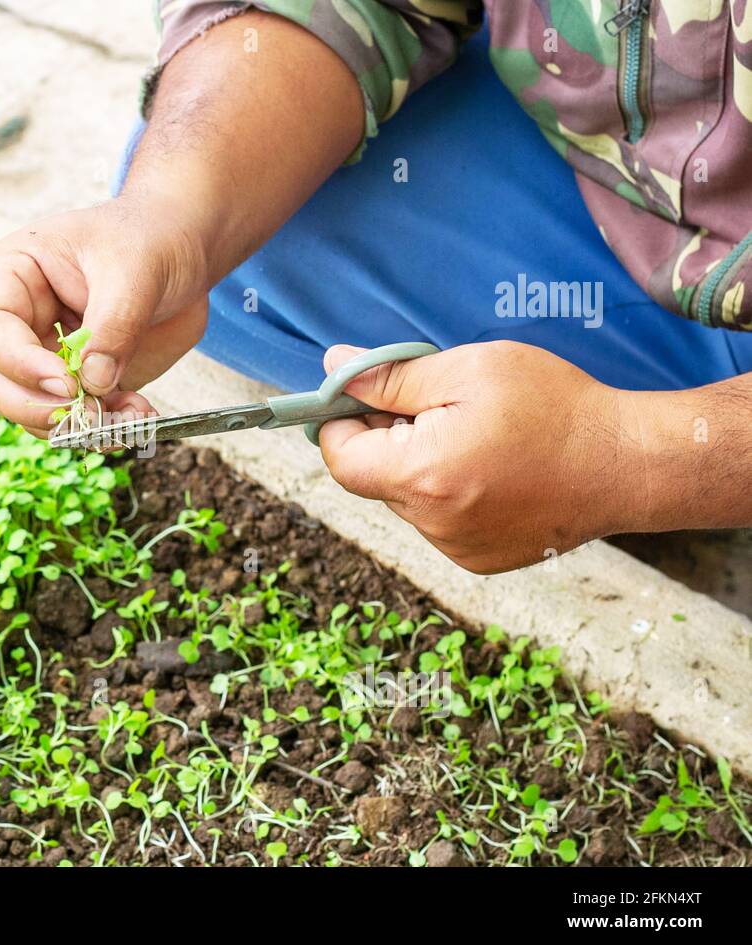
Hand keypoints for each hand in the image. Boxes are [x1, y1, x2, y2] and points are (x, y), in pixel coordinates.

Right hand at [0, 197, 208, 437]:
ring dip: (79, 427)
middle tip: (91, 415)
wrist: (184, 251)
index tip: (68, 384)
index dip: (19, 364)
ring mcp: (46, 357)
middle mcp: (19, 322)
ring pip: (33, 411)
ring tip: (132, 415)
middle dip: (40, 408)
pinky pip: (76, 420)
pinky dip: (105, 429)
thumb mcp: (135, 269)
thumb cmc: (150, 239)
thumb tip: (92, 381)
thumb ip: (112, 324)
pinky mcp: (79, 383)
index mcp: (13, 276)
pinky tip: (141, 415)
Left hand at [317, 340, 635, 573]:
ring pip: (407, 498)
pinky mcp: (478, 559)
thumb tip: (333, 368)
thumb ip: (392, 375)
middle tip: (438, 406)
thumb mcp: (469, 369)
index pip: (340, 457)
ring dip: (421, 466)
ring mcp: (455, 547)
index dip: (342, 421)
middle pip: (373, 476)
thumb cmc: (554, 406)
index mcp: (421, 475)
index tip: (367, 395)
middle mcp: (430, 522)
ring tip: (477, 437)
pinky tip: (493, 470)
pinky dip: (449, 493)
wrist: (627, 463)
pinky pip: (438, 520)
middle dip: (389, 439)